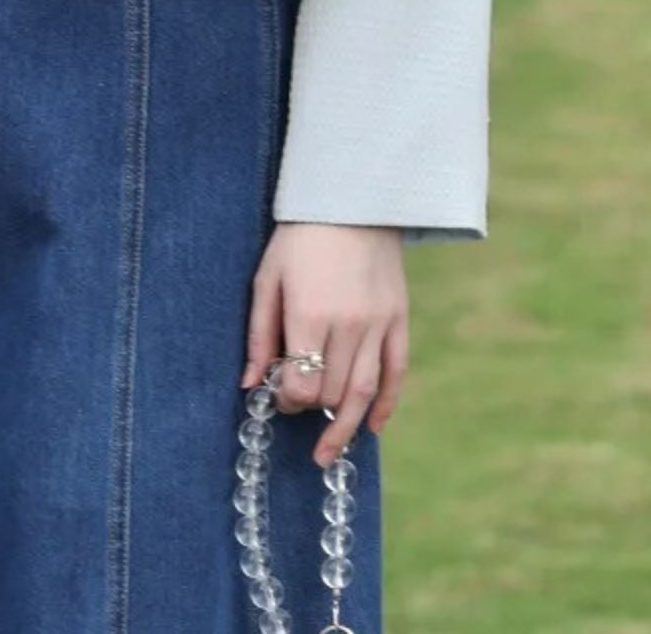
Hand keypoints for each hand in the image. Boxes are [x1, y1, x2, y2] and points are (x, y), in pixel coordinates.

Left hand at [239, 222, 408, 465]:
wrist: (353, 198)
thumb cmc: (300, 237)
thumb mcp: (268, 277)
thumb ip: (260, 334)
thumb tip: (250, 384)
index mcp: (310, 312)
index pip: (302, 382)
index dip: (287, 399)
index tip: (278, 394)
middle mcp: (348, 323)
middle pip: (331, 391)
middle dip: (311, 408)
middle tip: (298, 408)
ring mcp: (379, 323)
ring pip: (364, 392)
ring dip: (347, 427)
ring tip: (330, 452)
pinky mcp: (400, 318)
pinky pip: (396, 372)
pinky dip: (386, 404)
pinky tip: (373, 426)